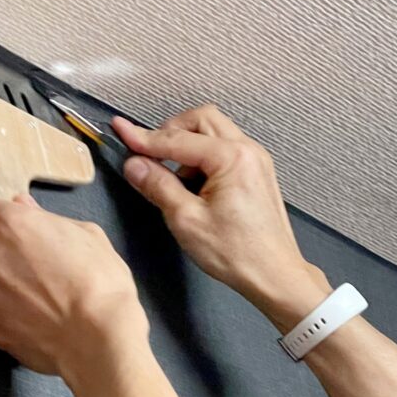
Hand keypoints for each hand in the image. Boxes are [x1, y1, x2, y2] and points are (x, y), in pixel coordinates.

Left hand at [0, 191, 146, 380]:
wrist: (100, 339)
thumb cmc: (100, 281)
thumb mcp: (87, 234)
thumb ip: (46, 217)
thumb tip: (23, 207)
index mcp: (11, 225)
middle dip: (9, 254)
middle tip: (42, 268)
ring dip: (9, 287)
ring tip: (45, 300)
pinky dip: (12, 316)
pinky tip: (40, 321)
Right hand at [111, 106, 328, 326]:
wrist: (275, 275)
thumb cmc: (239, 253)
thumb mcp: (186, 220)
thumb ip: (157, 186)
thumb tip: (135, 165)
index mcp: (231, 158)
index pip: (176, 139)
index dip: (143, 138)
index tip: (121, 131)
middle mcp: (247, 151)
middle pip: (199, 120)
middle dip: (169, 132)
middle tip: (148, 154)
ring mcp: (254, 160)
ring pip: (212, 132)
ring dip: (185, 145)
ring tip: (171, 178)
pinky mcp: (254, 172)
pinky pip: (222, 149)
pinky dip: (201, 158)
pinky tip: (191, 186)